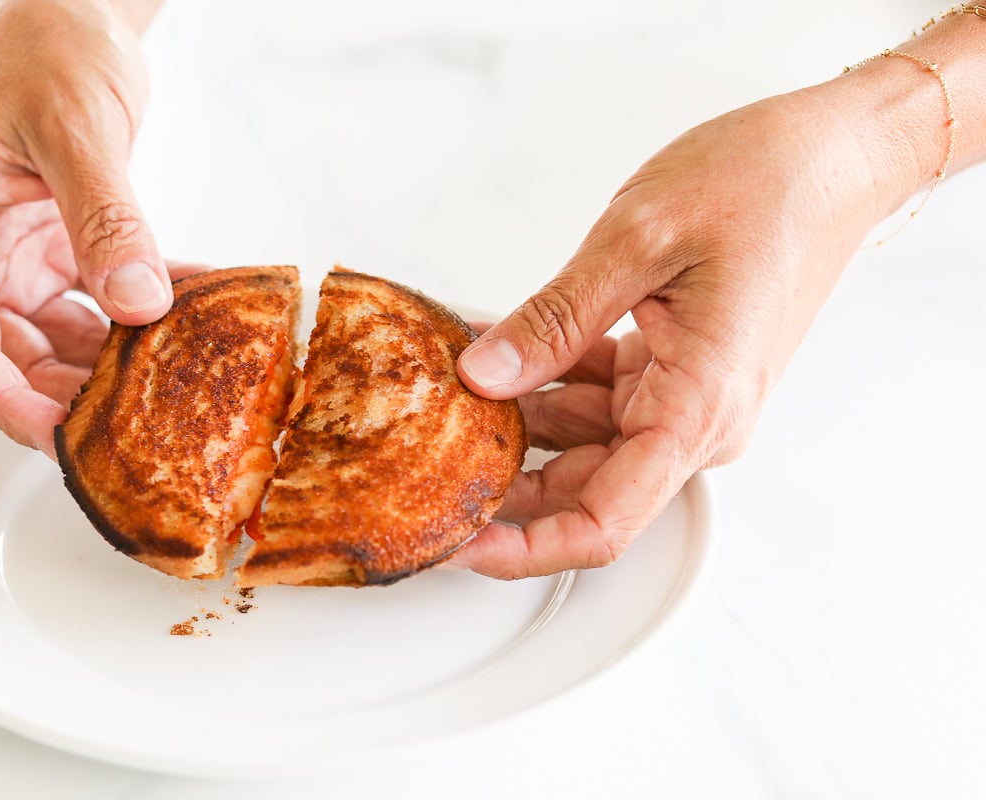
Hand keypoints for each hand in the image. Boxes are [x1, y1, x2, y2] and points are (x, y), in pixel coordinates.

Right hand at [0, 0, 179, 458]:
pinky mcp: (63, 253)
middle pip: (15, 358)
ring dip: (117, 364)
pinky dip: (147, 314)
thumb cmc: (46, 54)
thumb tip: (138, 302)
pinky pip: (104, 304)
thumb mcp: (76, 133)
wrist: (71, 19)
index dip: (8, 402)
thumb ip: (105, 220)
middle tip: (137, 427)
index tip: (58, 440)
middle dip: (73, 397)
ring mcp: (19, 260)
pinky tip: (194, 318)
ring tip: (174, 381)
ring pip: (62, 343)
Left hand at [451, 87, 925, 578]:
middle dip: (501, 482)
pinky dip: (547, 380)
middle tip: (426, 457)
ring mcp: (686, 398)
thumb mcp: (637, 242)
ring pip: (583, 443)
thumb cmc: (767, 187)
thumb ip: (555, 319)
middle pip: (581, 490)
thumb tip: (484, 376)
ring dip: (517, 423)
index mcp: (697, 409)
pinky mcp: (677, 371)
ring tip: (450, 393)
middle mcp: (695, 421)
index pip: (602, 524)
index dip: (520, 547)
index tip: (457, 540)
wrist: (833, 158)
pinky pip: (598, 398)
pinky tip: (501, 351)